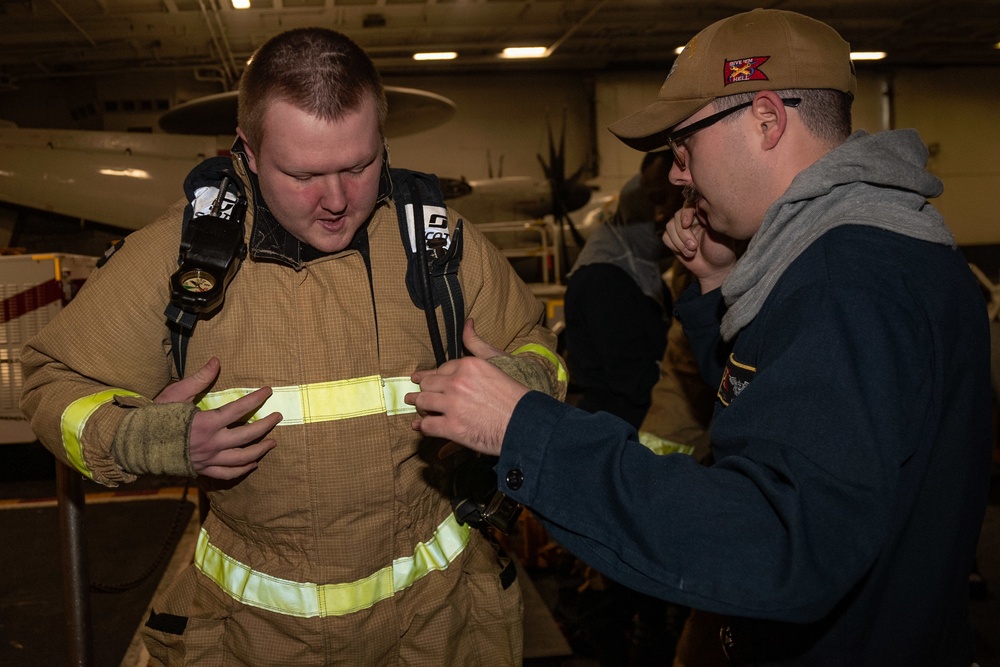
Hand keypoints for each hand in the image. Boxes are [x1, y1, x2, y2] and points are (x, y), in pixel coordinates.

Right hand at [155, 358, 281, 479]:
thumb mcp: (177, 394)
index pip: (239, 410)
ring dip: (260, 450)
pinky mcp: (202, 469)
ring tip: (272, 443)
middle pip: (247, 436)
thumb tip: (216, 361)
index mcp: (206, 423)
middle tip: (277, 417)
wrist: (134, 445)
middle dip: (266, 426)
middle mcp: (211, 444)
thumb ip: (200, 379)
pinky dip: (242, 470)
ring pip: (242, 459)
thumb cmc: (154, 416)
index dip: (256, 399)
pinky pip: (227, 473)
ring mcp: (208, 459)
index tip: (268, 391)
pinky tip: (253, 464)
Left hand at [405, 319, 526, 455]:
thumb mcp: (498, 360)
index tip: (420, 378)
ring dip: (419, 406)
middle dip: (421, 390)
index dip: (430, 375)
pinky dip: (423, 427)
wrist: (526, 422)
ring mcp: (453, 405)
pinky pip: (428, 426)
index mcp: (467, 365)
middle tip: (413, 395)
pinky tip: (421, 427)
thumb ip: (477, 343)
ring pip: (424, 403)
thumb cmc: (515, 394)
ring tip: (415, 407)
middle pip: (428, 385)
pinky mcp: (453, 427)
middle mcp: (457, 382)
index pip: (440, 369)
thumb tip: (467, 322)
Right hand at [662, 204, 738, 292]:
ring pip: (670, 226)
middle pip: (677, 216)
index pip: (690, 205)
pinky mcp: (674, 240)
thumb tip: (698, 204)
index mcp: (703, 214)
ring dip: (679, 241)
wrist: (715, 269)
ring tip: (692, 251)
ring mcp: (681, 229)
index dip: (685, 213)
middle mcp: (691, 219)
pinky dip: (674, 246)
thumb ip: (708, 218)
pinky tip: (686, 253)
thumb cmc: (721, 250)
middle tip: (694, 246)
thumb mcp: (718, 233)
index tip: (686, 224)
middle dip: (683, 233)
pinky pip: (666, 237)